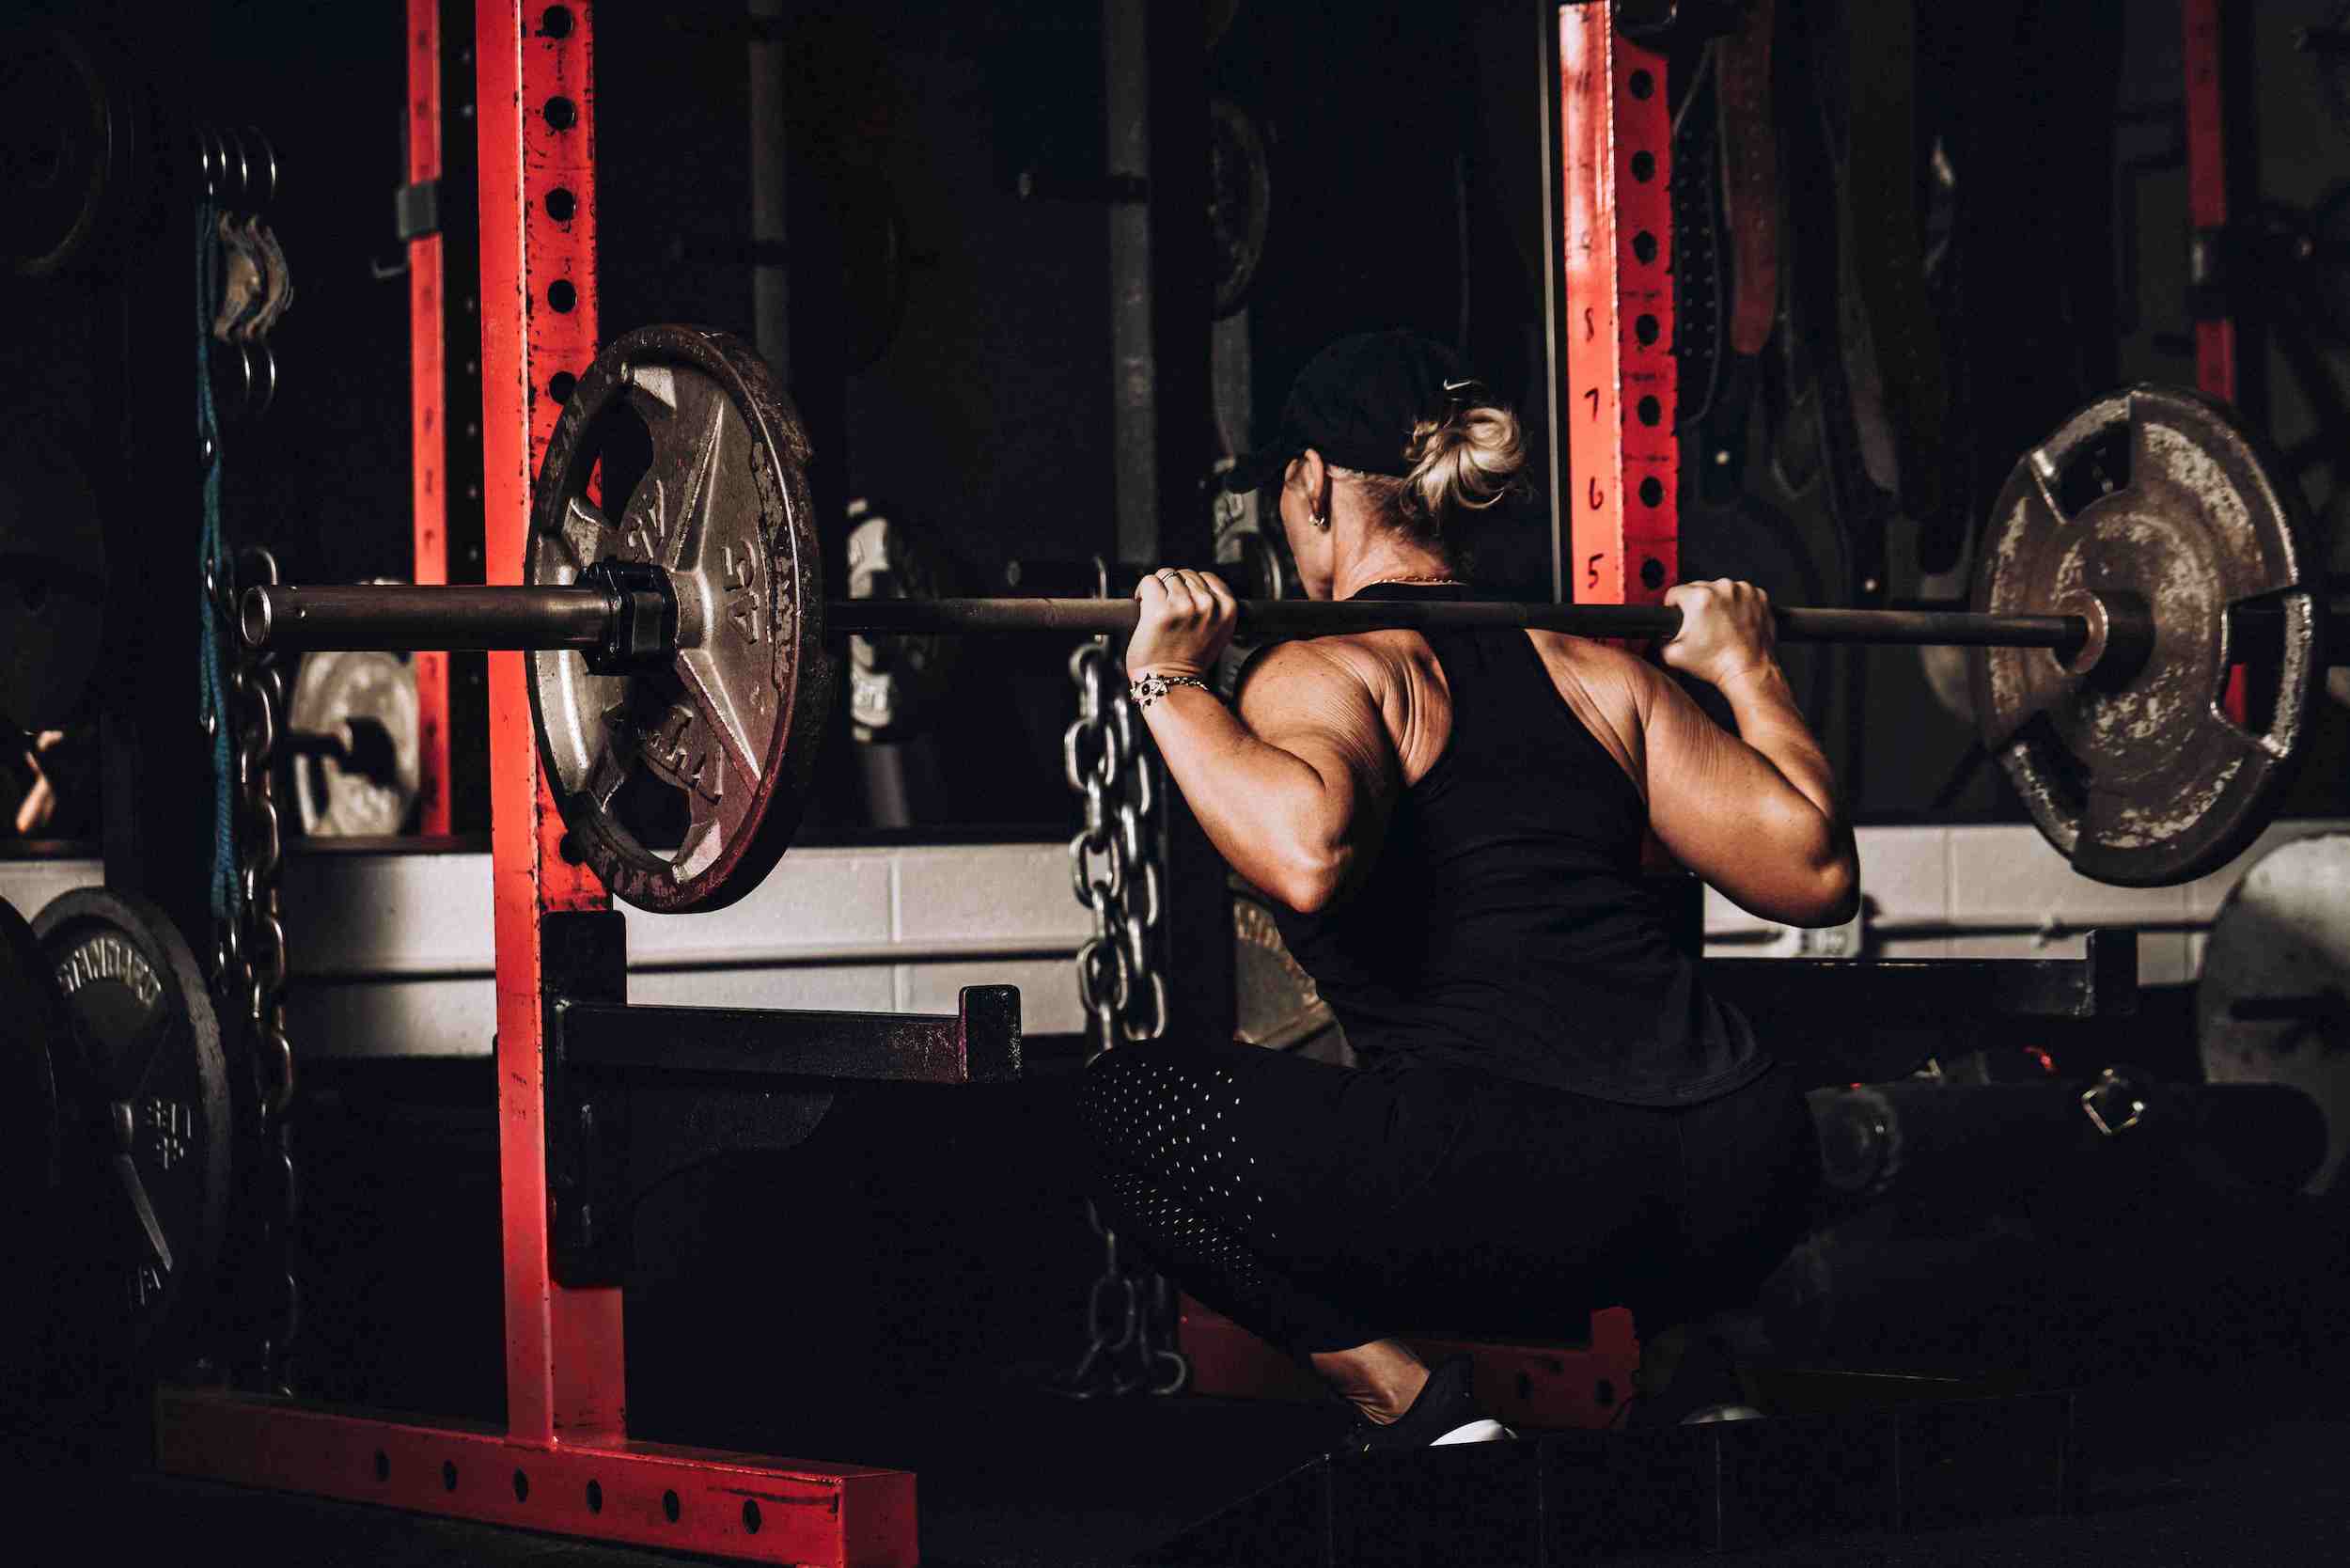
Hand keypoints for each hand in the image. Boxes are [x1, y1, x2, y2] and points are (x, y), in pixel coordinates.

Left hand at [1128, 567, 1238, 680]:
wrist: (1171, 684)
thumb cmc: (1189, 662)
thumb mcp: (1216, 632)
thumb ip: (1213, 608)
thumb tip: (1194, 584)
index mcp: (1227, 609)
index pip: (1207, 577)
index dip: (1190, 586)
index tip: (1180, 598)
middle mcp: (1208, 605)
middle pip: (1185, 574)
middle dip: (1173, 587)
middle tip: (1165, 607)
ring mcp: (1185, 606)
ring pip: (1166, 575)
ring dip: (1157, 589)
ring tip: (1154, 608)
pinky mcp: (1161, 610)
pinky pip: (1149, 582)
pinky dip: (1142, 591)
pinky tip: (1142, 605)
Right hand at [1661, 578, 1775, 687]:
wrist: (1748, 671)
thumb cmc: (1718, 663)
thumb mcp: (1672, 655)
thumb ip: (1659, 639)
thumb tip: (1659, 634)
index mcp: (1700, 598)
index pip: (1675, 592)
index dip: (1673, 606)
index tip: (1678, 614)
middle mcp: (1723, 589)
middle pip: (1699, 588)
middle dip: (1697, 604)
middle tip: (1702, 626)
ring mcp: (1744, 591)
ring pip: (1721, 590)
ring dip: (1719, 603)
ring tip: (1721, 626)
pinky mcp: (1759, 596)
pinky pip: (1742, 594)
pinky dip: (1738, 605)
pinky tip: (1736, 622)